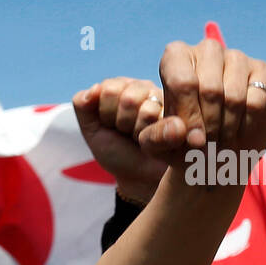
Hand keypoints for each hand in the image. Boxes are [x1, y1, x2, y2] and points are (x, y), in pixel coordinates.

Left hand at [72, 77, 168, 203]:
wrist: (139, 177)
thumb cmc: (117, 152)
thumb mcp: (92, 131)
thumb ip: (83, 107)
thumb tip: (92, 90)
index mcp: (121, 86)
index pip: (108, 88)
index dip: (106, 113)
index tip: (111, 126)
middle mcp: (144, 88)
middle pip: (128, 98)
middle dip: (123, 123)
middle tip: (128, 133)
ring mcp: (164, 100)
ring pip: (147, 110)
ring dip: (140, 132)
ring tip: (142, 138)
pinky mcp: (182, 116)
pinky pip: (164, 122)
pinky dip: (154, 137)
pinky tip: (157, 140)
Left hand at [137, 37, 265, 169]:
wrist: (217, 150)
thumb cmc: (182, 143)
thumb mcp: (159, 146)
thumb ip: (159, 137)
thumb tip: (182, 130)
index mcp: (176, 56)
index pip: (183, 82)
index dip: (189, 116)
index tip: (193, 142)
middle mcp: (207, 50)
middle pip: (210, 89)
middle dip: (209, 126)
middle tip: (208, 146)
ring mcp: (237, 58)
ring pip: (234, 96)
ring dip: (228, 128)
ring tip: (221, 143)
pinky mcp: (263, 71)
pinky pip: (257, 100)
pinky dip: (248, 125)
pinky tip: (240, 132)